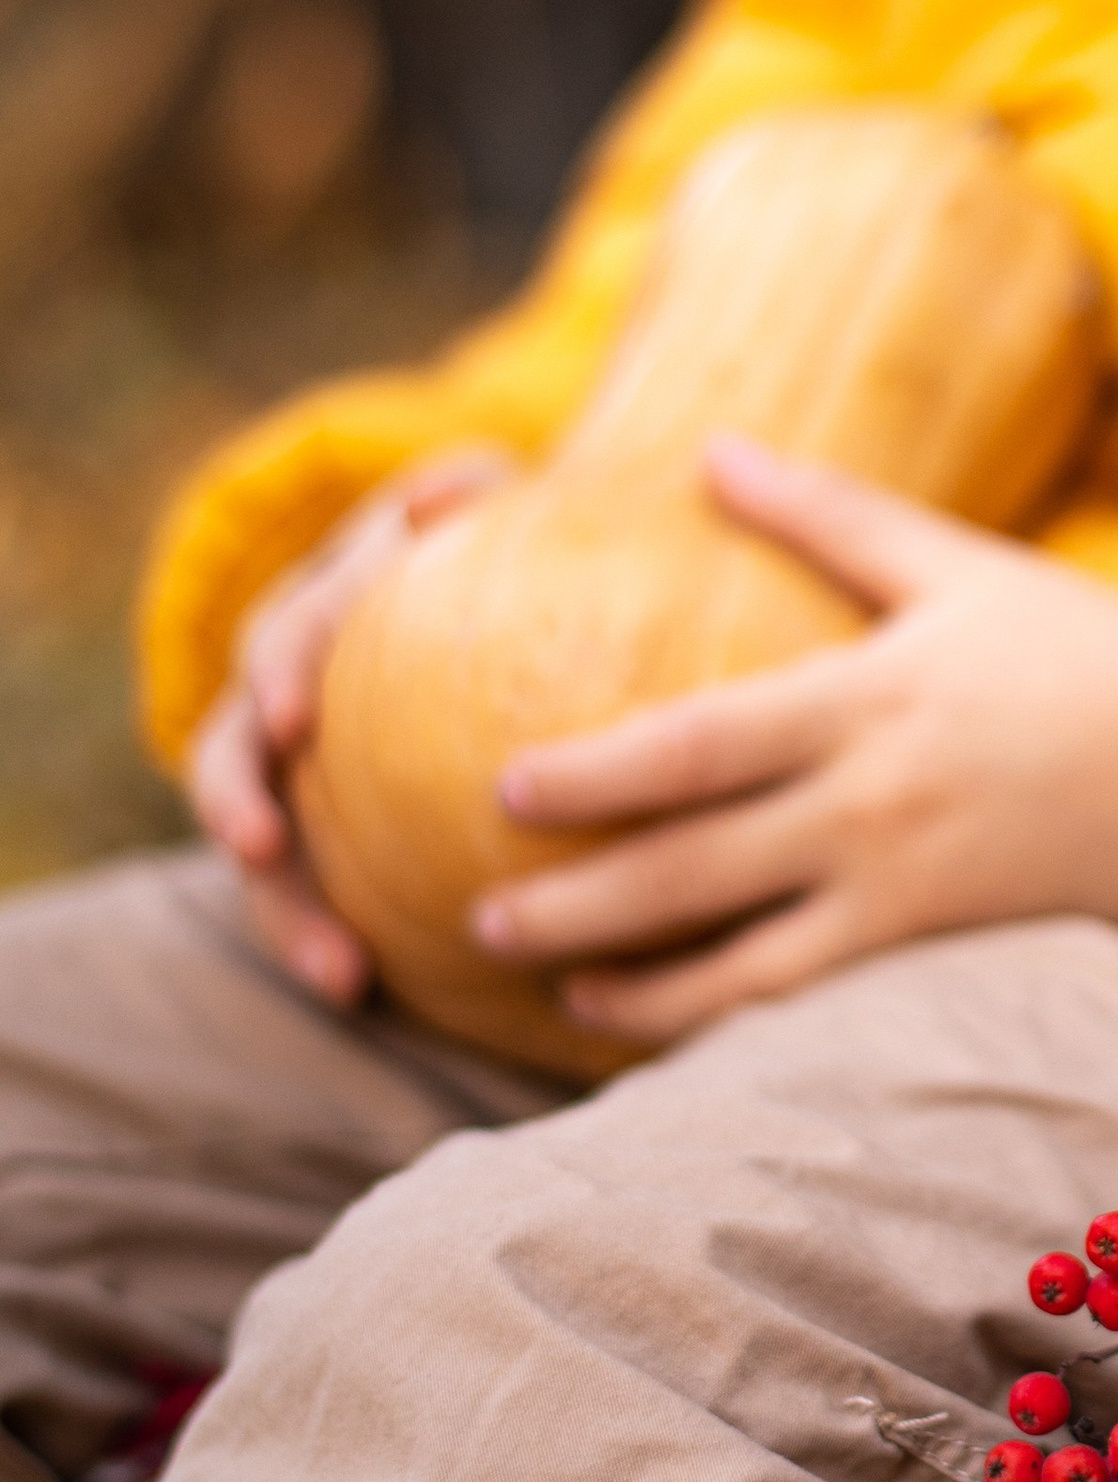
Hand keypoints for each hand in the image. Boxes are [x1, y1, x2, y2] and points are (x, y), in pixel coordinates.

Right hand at [186, 447, 516, 1002]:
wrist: (514, 623)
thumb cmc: (518, 556)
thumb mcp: (503, 511)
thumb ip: (472, 499)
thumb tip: (451, 492)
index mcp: (327, 608)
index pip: (290, 632)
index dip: (286, 666)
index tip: (291, 717)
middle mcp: (293, 692)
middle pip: (237, 743)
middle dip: (235, 796)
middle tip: (256, 845)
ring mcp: (299, 771)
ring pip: (261, 840)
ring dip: (286, 907)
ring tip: (335, 971)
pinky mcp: (323, 838)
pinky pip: (307, 891)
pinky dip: (322, 939)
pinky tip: (362, 988)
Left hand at [472, 433, 1117, 1047]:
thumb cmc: (1084, 650)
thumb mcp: (957, 564)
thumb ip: (828, 513)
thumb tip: (709, 449)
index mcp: (865, 700)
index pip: (695, 744)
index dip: (593, 775)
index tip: (502, 789)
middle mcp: (874, 807)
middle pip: (692, 868)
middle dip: (577, 904)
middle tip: (478, 917)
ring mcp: (909, 892)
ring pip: (742, 963)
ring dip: (638, 983)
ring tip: (553, 992)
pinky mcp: (945, 950)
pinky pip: (815, 1003)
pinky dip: (732, 1020)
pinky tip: (671, 1027)